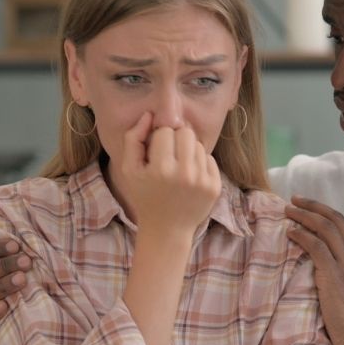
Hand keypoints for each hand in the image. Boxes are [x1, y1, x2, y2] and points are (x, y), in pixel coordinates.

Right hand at [119, 113, 221, 240]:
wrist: (167, 229)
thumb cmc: (145, 196)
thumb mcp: (129, 169)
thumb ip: (133, 139)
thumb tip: (149, 115)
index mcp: (161, 169)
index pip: (165, 131)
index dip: (158, 140)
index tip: (155, 154)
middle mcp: (184, 174)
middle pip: (185, 133)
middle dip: (176, 140)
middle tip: (169, 157)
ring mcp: (202, 181)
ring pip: (198, 144)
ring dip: (188, 152)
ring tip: (179, 169)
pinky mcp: (215, 187)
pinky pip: (209, 158)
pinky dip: (200, 164)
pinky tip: (190, 178)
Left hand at [285, 196, 343, 344]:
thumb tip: (335, 274)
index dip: (331, 215)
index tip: (315, 211)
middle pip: (336, 219)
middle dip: (315, 206)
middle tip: (297, 199)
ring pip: (325, 227)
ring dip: (304, 215)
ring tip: (288, 210)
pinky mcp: (332, 273)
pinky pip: (315, 245)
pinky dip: (302, 235)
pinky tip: (290, 232)